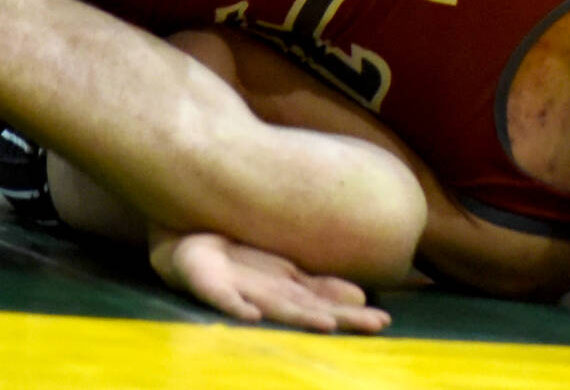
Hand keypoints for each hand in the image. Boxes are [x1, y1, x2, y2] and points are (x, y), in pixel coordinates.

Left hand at [149, 230, 391, 333]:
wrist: (187, 242)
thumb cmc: (236, 263)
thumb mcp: (282, 273)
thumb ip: (317, 287)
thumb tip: (358, 296)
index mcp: (286, 292)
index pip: (326, 305)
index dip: (352, 315)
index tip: (382, 322)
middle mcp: (268, 297)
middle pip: (307, 311)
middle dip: (337, 321)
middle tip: (371, 327)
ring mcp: (240, 291)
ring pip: (274, 307)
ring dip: (297, 319)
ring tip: (324, 326)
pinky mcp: (208, 285)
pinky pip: (223, 297)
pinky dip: (237, 307)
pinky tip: (250, 316)